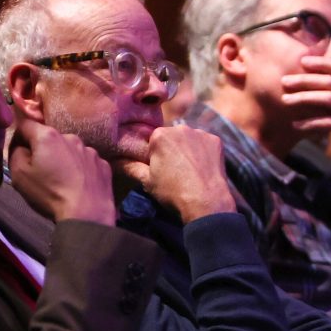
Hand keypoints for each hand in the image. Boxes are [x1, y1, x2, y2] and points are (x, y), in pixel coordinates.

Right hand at [9, 119, 115, 224]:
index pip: (26, 125)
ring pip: (69, 151)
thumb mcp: (19, 175)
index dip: (17, 137)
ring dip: (63, 160)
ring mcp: (90, 150)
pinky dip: (80, 170)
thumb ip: (15, 153)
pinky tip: (78, 186)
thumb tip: (21, 147)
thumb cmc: (49, 193)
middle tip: (40, 172)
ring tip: (62, 181)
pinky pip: (86, 163)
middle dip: (43, 150)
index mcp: (47, 136)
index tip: (17, 153)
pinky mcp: (103, 165)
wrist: (87, 214)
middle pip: (50, 138)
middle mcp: (71, 137)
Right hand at [118, 125, 235, 222]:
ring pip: (189, 139)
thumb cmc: (172, 192)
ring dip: (188, 150)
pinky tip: (203, 168)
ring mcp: (200, 133)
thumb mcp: (147, 181)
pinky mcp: (216, 140)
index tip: (160, 169)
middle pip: (172, 137)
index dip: (155, 155)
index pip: (153, 140)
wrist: (205, 202)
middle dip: (172, 149)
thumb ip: (131, 167)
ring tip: (190, 171)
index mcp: (159, 135)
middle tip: (175, 171)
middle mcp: (180, 128)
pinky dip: (203, 153)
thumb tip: (115, 161)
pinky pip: (205, 143)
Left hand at [282, 55, 330, 186]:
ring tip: (285, 100)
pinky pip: (330, 123)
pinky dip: (311, 122)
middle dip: (305, 79)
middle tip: (284, 81)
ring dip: (304, 97)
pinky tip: (294, 125)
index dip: (322, 62)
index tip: (302, 61)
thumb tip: (310, 95)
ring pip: (330, 99)